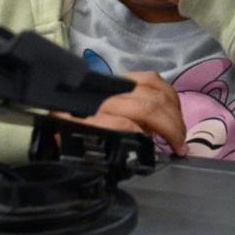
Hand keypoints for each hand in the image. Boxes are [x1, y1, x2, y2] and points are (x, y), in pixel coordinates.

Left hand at [55, 71, 186, 155]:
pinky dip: (168, 93)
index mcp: (87, 120)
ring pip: (153, 90)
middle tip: (180, 146)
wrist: (54, 113)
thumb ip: (105, 154)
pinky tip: (174, 109)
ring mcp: (113, 84)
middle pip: (146, 106)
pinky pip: (152, 78)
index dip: (150, 137)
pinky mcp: (122, 78)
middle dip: (170, 127)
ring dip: (173, 111)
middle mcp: (101, 97)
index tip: (167, 153)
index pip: (125, 124)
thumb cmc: (70, 141)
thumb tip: (137, 156)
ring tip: (180, 131)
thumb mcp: (81, 154)